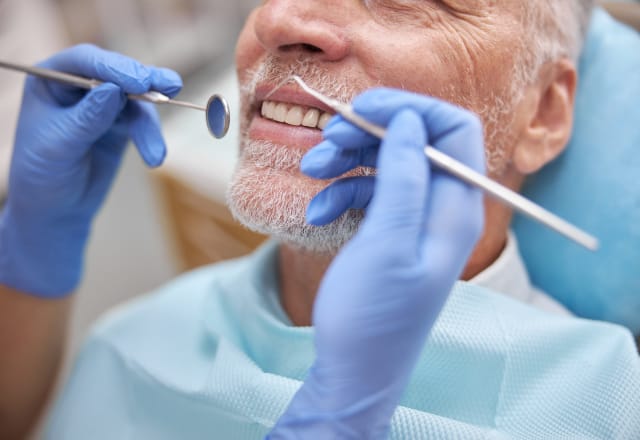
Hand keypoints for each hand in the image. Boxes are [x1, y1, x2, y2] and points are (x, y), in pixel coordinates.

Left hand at [0, 44, 181, 297]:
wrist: (56, 209)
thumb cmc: (43, 176)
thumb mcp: (59, 146)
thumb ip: (87, 118)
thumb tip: (115, 90)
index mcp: (50, 80)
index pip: (84, 61)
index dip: (113, 67)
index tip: (139, 82)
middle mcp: (78, 86)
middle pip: (117, 73)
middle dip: (144, 82)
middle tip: (169, 88)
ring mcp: (102, 104)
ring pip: (136, 100)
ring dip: (150, 124)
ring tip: (155, 154)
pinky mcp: (121, 125)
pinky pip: (143, 122)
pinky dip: (152, 137)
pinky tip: (155, 156)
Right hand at [269, 89, 484, 437]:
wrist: (356, 370)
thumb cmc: (373, 314)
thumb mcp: (388, 240)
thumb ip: (403, 175)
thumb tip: (411, 120)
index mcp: (455, 210)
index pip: (455, 131)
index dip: (413, 110)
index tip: (365, 109)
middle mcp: (441, 211)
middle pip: (416, 143)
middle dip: (370, 135)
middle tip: (327, 142)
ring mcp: (416, 222)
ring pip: (388, 165)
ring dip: (349, 162)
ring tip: (313, 172)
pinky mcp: (392, 233)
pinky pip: (371, 195)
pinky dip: (343, 194)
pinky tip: (318, 211)